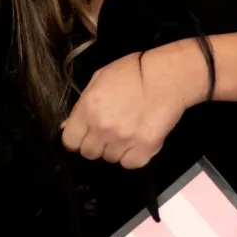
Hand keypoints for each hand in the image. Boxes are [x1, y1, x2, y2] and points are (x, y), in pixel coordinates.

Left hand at [61, 41, 208, 169]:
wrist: (168, 77)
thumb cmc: (133, 72)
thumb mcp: (100, 79)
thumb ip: (82, 104)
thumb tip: (68, 125)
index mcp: (88, 109)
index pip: (70, 141)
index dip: (76, 139)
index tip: (85, 135)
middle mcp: (102, 128)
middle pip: (89, 153)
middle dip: (96, 144)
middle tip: (108, 132)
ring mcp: (123, 141)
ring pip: (110, 159)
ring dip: (115, 149)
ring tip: (127, 133)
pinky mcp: (144, 149)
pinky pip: (130, 164)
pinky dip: (132, 156)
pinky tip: (138, 141)